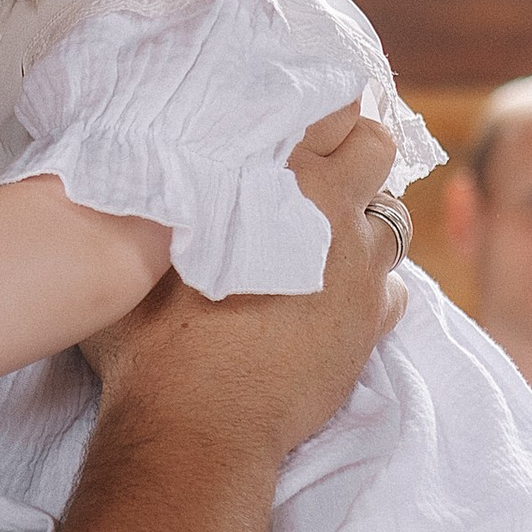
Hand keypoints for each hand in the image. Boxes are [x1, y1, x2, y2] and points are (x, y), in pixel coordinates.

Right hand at [84, 110, 401, 467]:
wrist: (197, 424)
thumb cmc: (153, 338)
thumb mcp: (137, 252)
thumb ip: (155, 203)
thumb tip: (139, 174)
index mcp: (274, 175)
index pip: (327, 106)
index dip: (317, 115)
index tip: (299, 132)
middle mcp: (327, 209)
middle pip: (376, 146)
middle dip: (355, 157)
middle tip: (320, 183)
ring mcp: (357, 267)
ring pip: (391, 221)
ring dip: (363, 227)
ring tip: (322, 250)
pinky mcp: (371, 322)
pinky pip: (393, 291)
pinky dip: (371, 293)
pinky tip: (332, 308)